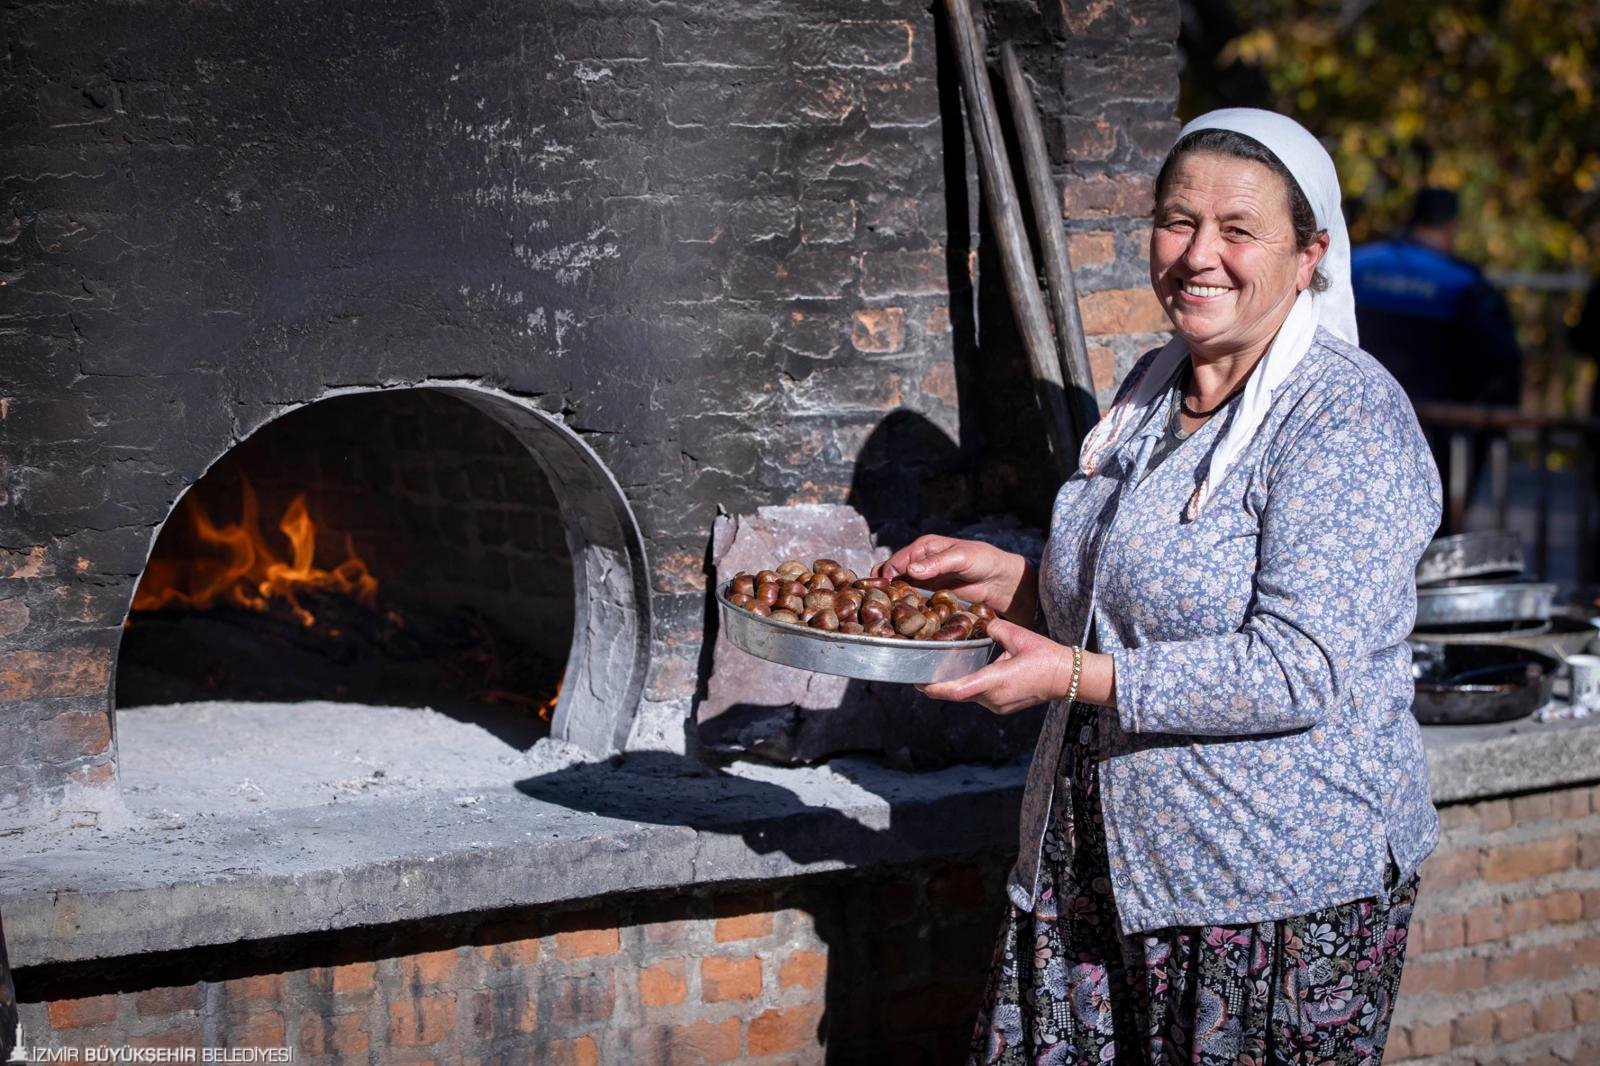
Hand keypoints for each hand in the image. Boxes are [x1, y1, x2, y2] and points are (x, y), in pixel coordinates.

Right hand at [878, 535, 1034, 621]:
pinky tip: (903, 617)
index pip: (895, 561)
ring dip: (892, 599)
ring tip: (889, 613)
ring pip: (898, 589)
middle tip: (882, 604)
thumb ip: (937, 563)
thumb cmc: (984, 561)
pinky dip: (905, 607)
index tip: (884, 592)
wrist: (1001, 580)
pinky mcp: (929, 595)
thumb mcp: (961, 558)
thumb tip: (911, 570)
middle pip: (890, 575)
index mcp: (923, 547)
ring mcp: (923, 580)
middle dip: (883, 588)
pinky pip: (911, 601)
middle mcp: (919, 562)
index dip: (886, 576)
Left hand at [916, 618, 1079, 713]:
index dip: (934, 687)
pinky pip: (978, 697)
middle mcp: (994, 699)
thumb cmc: (1045, 655)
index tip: (917, 680)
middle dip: (937, 685)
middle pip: (957, 694)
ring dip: (952, 686)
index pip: (956, 690)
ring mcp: (998, 706)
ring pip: (967, 696)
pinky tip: (962, 673)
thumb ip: (993, 627)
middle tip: (919, 670)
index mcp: (995, 681)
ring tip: (936, 670)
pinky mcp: (1002, 707)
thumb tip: (978, 624)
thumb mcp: (1018, 634)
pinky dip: (967, 686)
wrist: (1068, 677)